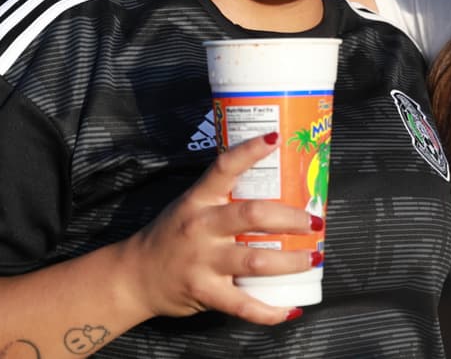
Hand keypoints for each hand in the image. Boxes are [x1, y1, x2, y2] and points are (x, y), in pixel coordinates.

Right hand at [121, 132, 319, 324]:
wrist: (135, 276)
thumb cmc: (172, 235)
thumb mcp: (192, 205)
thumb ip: (225, 197)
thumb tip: (275, 184)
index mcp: (199, 200)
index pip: (224, 168)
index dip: (250, 151)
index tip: (276, 138)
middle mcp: (202, 227)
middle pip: (252, 215)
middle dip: (291, 218)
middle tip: (315, 221)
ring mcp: (203, 262)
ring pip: (256, 260)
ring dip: (292, 261)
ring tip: (314, 258)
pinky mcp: (205, 292)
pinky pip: (243, 305)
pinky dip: (270, 311)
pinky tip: (290, 309)